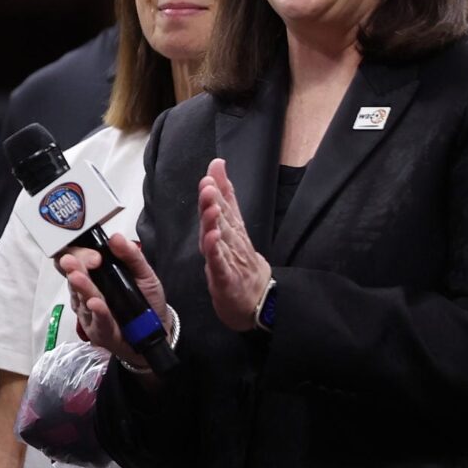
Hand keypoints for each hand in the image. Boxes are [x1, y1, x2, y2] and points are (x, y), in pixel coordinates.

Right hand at [57, 233, 168, 374]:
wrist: (155, 332)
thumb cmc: (145, 301)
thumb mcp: (144, 275)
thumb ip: (132, 256)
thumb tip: (116, 237)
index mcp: (95, 273)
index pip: (76, 257)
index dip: (78, 253)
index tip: (94, 255)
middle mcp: (86, 290)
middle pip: (72, 275)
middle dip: (72, 267)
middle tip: (73, 262)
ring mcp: (89, 311)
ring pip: (81, 298)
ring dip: (81, 288)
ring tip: (77, 278)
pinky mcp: (98, 331)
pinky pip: (96, 320)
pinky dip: (97, 312)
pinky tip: (96, 304)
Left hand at [197, 158, 270, 331]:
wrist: (258, 300)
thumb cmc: (241, 262)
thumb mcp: (233, 231)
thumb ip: (228, 201)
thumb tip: (219, 171)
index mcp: (232, 231)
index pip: (227, 205)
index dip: (220, 186)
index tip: (215, 167)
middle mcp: (232, 242)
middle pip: (223, 219)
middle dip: (215, 200)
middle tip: (208, 183)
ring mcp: (231, 260)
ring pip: (221, 238)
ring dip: (214, 221)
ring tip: (211, 205)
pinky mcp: (227, 278)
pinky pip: (220, 263)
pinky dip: (216, 251)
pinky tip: (213, 238)